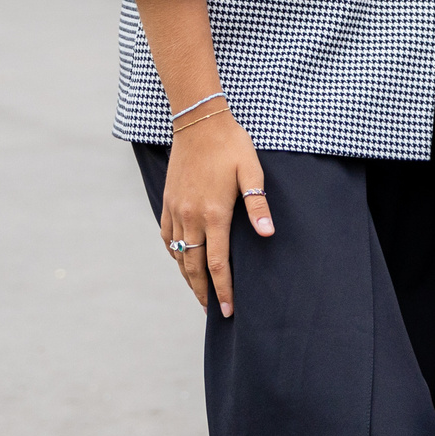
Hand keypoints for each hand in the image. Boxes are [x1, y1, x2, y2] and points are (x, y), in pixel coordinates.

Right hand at [158, 108, 272, 317]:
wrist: (198, 123)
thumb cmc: (231, 146)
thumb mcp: (252, 172)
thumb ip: (258, 205)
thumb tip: (268, 234)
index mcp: (214, 213)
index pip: (216, 263)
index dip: (222, 290)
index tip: (227, 311)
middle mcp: (191, 217)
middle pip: (193, 267)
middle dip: (203, 292)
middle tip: (213, 312)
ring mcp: (176, 210)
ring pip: (177, 255)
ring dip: (188, 277)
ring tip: (199, 293)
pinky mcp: (167, 202)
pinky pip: (166, 237)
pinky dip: (174, 254)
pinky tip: (181, 260)